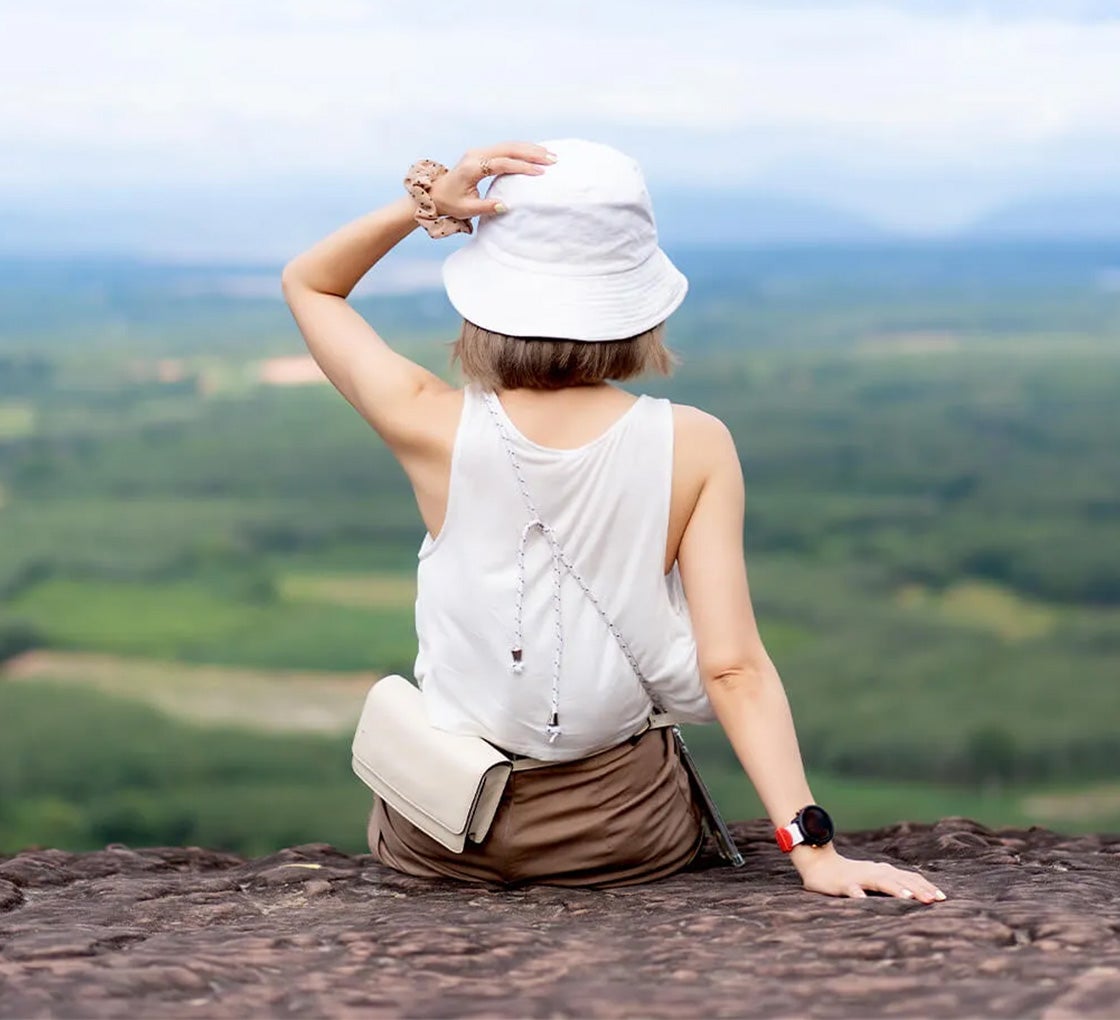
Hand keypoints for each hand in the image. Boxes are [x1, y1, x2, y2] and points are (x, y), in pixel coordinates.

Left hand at [428, 142, 555, 219]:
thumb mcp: (468, 209)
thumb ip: (487, 207)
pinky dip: (522, 149)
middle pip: (508, 149)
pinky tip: (536, 152)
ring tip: (549, 155)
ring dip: (530, 149)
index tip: (540, 173)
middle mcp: (476, 155)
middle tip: (552, 159)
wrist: (436, 193)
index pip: (501, 164)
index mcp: (472, 167)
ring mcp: (479, 151)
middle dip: (532, 153)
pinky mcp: (482, 153)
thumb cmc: (451, 202)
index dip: (522, 167)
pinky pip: (505, 148)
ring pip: (508, 146)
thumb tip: (506, 205)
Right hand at [794, 847, 946, 903]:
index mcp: (884, 871)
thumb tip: (918, 895)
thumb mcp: (874, 879)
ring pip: (879, 881)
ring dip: (894, 889)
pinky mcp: (842, 883)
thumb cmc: (850, 876)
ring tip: (909, 898)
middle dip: (917, 889)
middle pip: (899, 879)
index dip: (925, 886)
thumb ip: (892, 884)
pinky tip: (862, 901)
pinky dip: (857, 894)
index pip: (909, 877)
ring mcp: (858, 877)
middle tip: (934, 900)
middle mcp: (874, 871)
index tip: (942, 898)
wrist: (818, 864)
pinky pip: (850, 889)